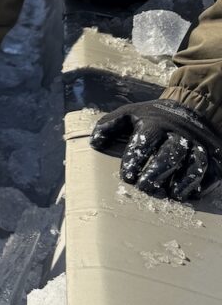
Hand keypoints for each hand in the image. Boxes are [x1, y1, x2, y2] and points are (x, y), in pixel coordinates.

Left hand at [90, 99, 221, 200]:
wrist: (191, 109)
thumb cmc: (153, 118)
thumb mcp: (129, 114)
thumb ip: (110, 125)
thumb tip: (94, 142)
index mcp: (155, 124)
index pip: (145, 140)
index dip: (135, 158)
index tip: (127, 176)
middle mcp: (178, 134)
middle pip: (171, 153)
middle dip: (157, 171)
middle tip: (145, 187)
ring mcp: (198, 144)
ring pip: (195, 161)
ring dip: (185, 179)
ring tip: (173, 195)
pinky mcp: (213, 155)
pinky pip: (212, 169)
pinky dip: (203, 182)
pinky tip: (191, 195)